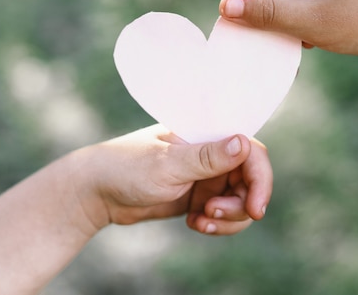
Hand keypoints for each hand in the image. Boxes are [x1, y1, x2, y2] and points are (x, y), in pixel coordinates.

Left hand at [70, 125, 271, 235]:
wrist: (97, 192)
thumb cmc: (126, 168)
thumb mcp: (166, 164)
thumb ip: (206, 157)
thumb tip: (243, 143)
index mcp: (206, 133)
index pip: (251, 151)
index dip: (261, 180)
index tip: (255, 209)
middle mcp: (211, 152)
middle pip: (251, 180)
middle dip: (240, 205)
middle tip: (212, 214)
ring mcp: (207, 176)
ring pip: (240, 201)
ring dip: (228, 218)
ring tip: (200, 221)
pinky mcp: (200, 196)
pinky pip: (223, 213)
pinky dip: (216, 224)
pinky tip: (194, 223)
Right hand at [219, 0, 357, 55]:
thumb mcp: (317, 24)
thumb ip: (270, 14)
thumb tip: (226, 5)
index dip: (246, 22)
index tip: (259, 51)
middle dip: (268, 23)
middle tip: (295, 46)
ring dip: (285, 24)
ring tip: (312, 40)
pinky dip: (299, 20)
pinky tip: (318, 34)